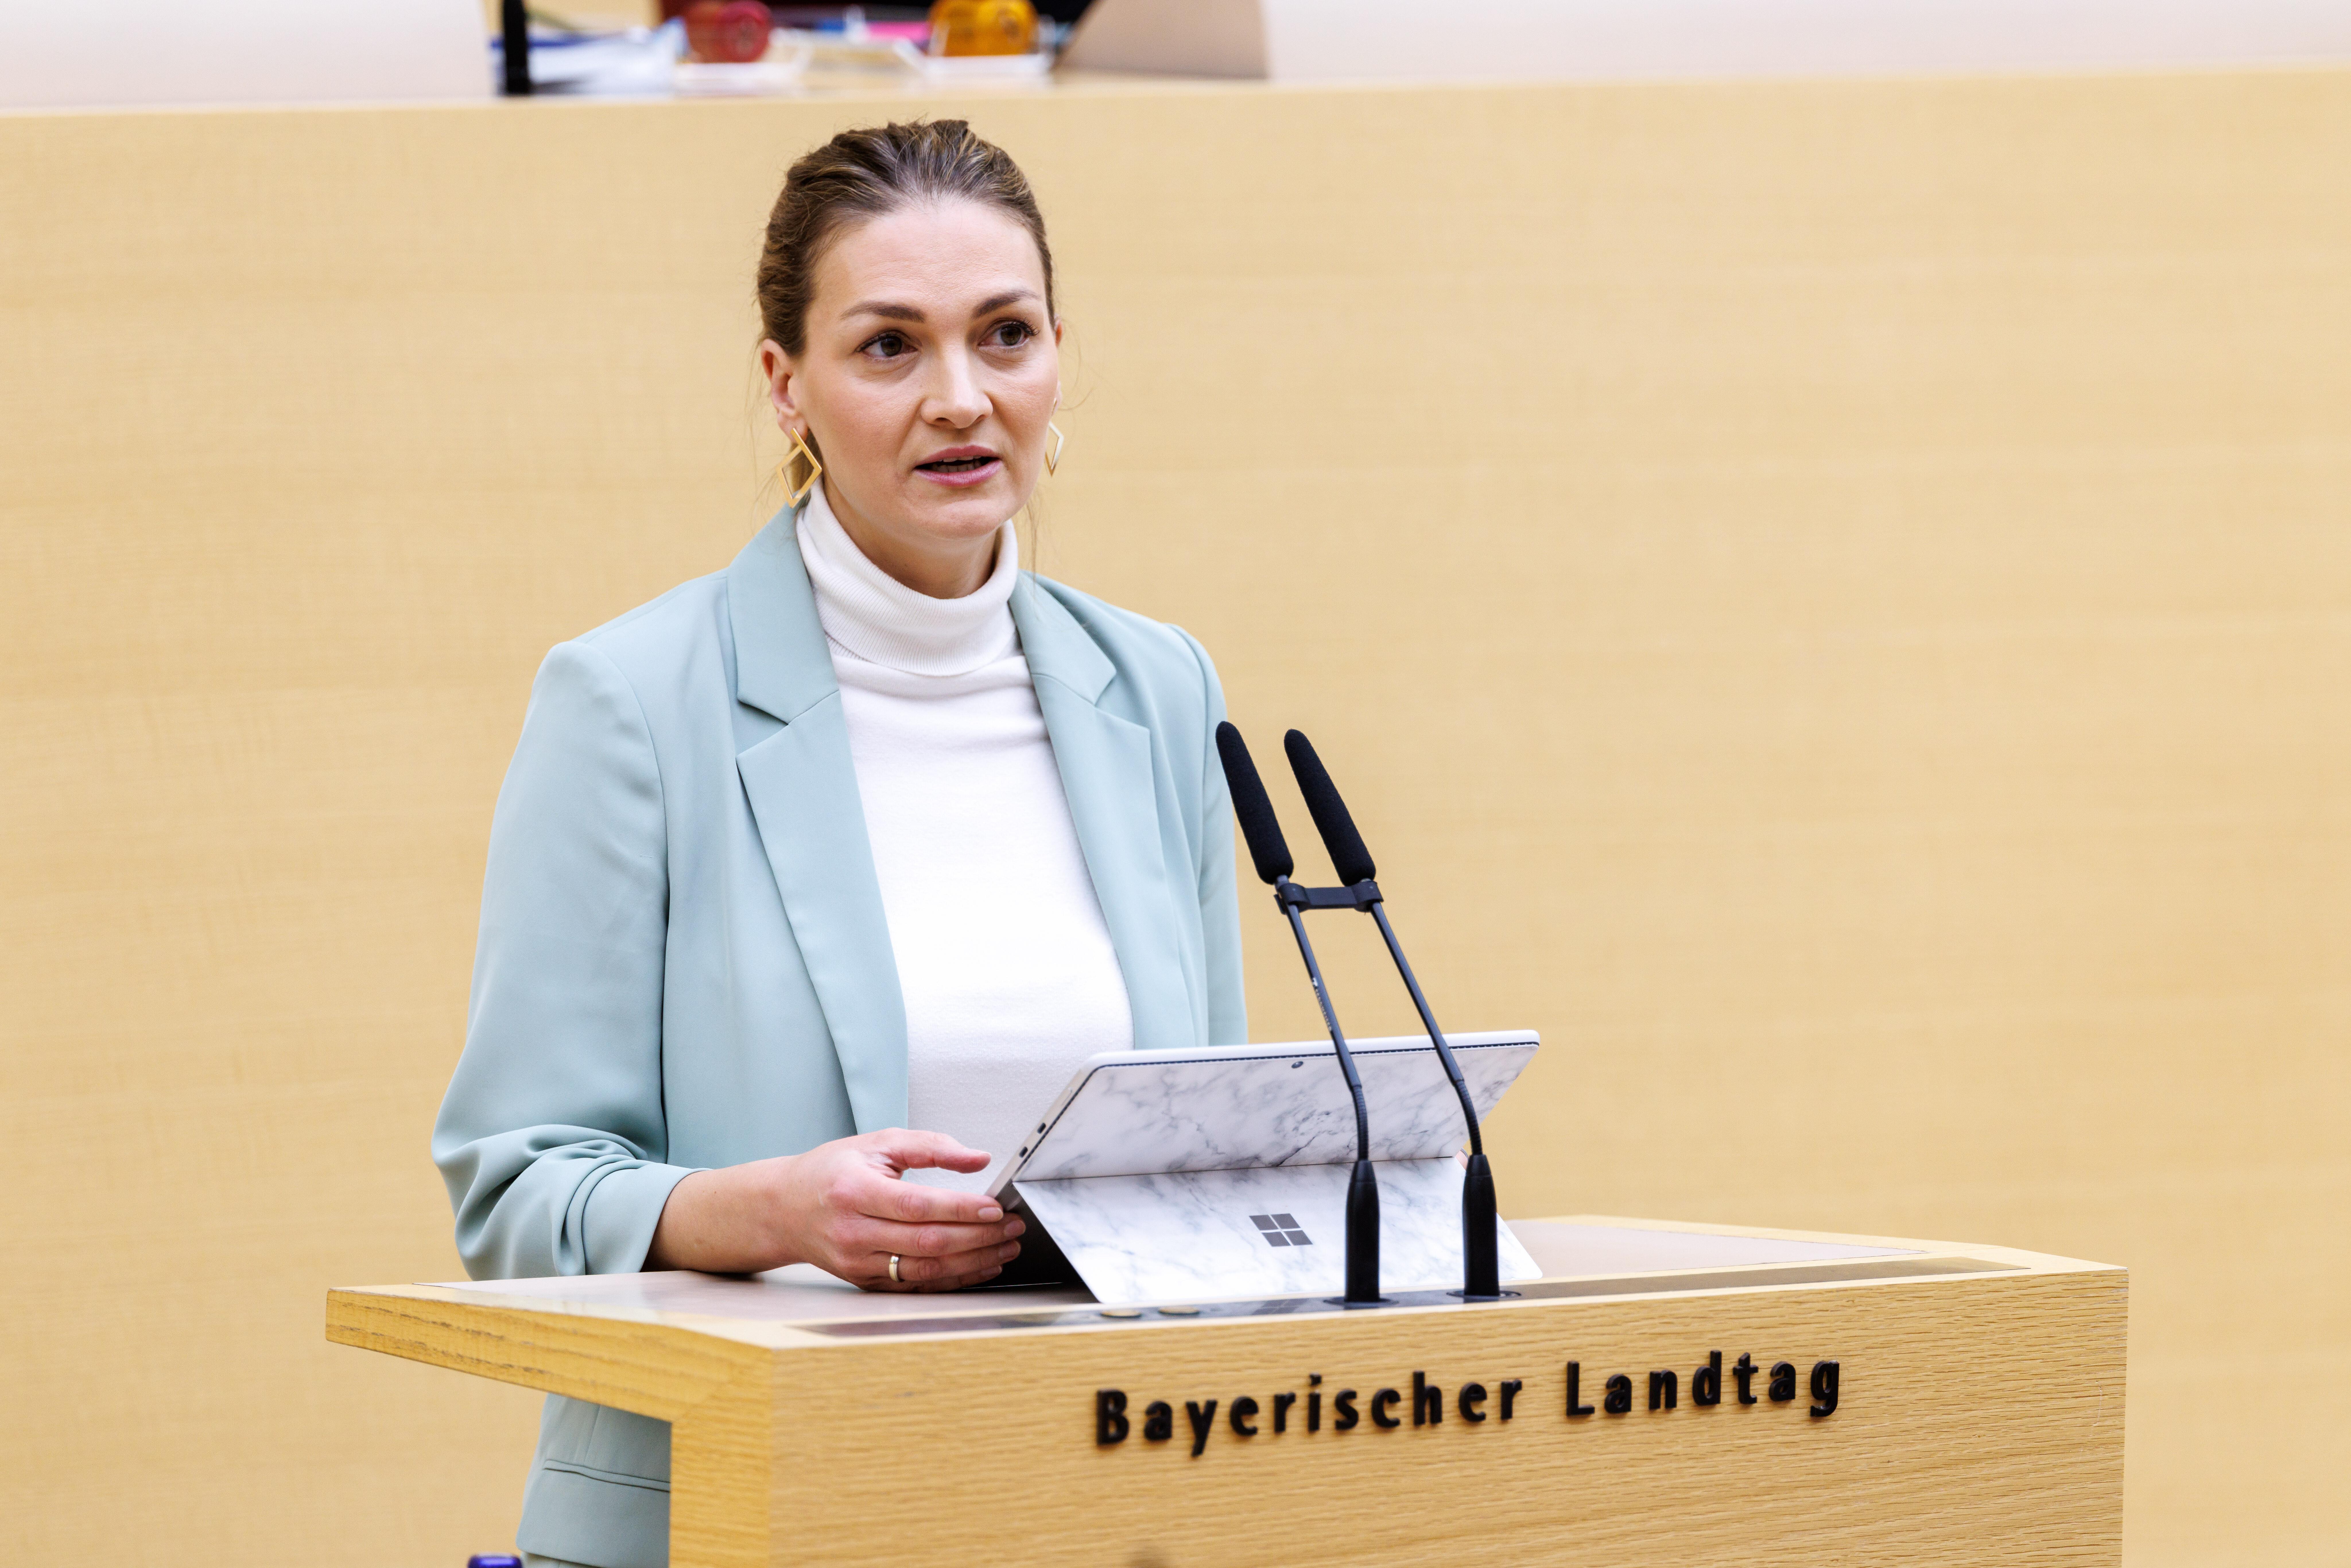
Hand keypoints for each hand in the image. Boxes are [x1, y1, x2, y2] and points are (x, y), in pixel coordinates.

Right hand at [644, 1129, 1023, 1290]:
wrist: (784, 1209)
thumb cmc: (832, 1171)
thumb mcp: (877, 1143)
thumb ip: (930, 1146)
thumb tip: (978, 1159)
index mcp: (855, 1192)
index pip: (916, 1206)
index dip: (960, 1209)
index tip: (996, 1207)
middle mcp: (853, 1232)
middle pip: (927, 1243)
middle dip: (978, 1238)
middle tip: (1013, 1227)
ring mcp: (857, 1263)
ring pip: (925, 1271)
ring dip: (972, 1262)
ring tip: (1006, 1248)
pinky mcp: (864, 1282)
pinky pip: (916, 1286)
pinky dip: (953, 1279)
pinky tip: (979, 1266)